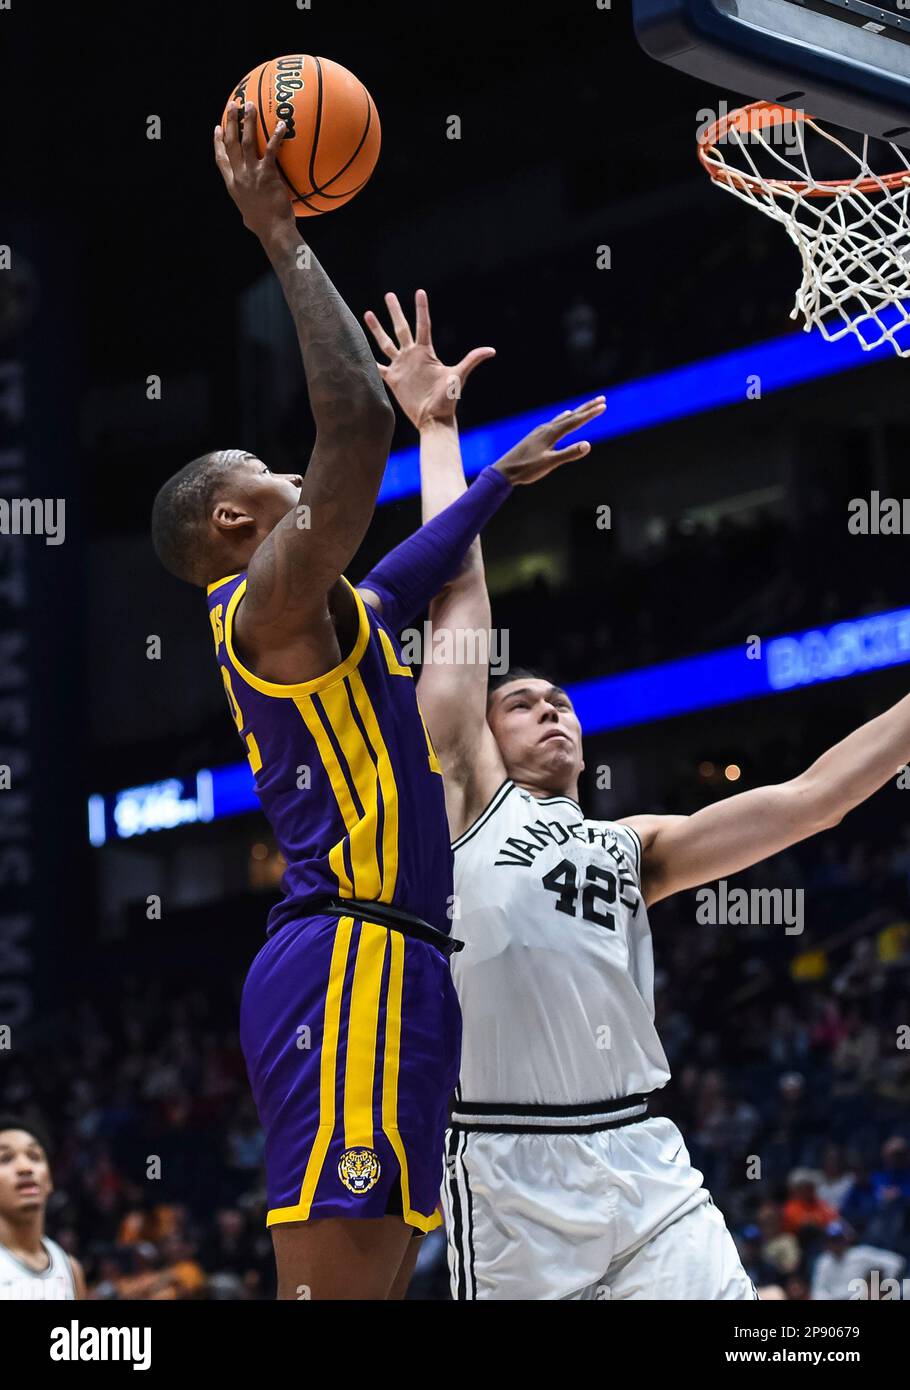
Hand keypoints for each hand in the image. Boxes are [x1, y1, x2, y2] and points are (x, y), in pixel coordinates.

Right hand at [214, 101, 293, 238]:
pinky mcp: (267, 174)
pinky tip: (282, 125)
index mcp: (232, 185)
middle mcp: (238, 177)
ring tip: (250, 105)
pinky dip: (276, 137)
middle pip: (230, 144)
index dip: (218, 142)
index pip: (221, 159)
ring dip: (247, 121)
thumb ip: (247, 206)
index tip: (218, 128)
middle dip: (230, 122)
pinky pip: (270, 150)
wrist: (273, 231)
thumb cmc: (264, 227)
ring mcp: (251, 174)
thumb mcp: (248, 216)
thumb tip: (249, 212)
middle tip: (232, 105)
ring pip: (246, 141)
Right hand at [364, 289, 494, 428]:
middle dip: (395, 311)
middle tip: (389, 294)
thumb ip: (471, 360)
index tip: (419, 292)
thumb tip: (491, 350)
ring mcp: (401, 366)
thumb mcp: (458, 376)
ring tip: (368, 313)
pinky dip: (367, 359)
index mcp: (426, 352)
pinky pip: (377, 366)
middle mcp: (412, 356)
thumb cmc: (448, 399)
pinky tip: (358, 348)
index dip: (421, 309)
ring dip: (376, 329)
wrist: (433, 419)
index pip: (423, 325)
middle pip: (401, 328)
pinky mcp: (392, 379)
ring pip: (385, 343)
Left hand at [493, 397, 605, 484]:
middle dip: (587, 407)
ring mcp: (541, 431)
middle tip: (601, 399)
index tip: (603, 406)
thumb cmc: (526, 469)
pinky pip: (555, 422)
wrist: (505, 470)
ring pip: (563, 418)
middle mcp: (547, 428)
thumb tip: (588, 445)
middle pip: (571, 416)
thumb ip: (568, 454)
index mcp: (551, 434)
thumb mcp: (549, 463)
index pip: (575, 421)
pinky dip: (564, 418)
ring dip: (577, 412)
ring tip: (587, 407)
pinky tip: (564, 418)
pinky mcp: (537, 436)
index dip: (590, 414)